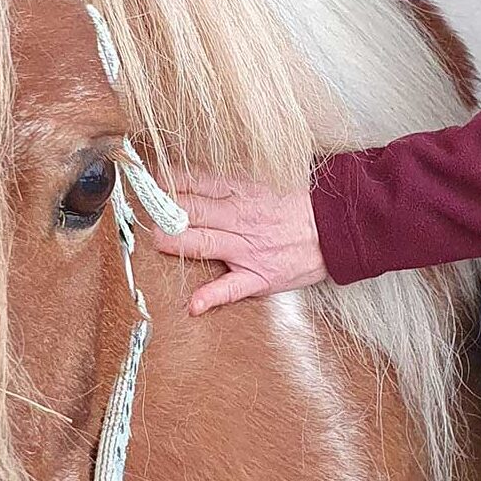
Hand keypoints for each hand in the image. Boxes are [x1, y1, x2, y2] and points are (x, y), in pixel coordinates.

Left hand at [154, 176, 327, 314]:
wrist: (338, 230)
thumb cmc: (301, 206)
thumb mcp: (268, 182)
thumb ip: (234, 181)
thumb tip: (200, 176)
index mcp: (243, 193)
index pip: (197, 182)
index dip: (169, 181)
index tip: (149, 180)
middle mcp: (241, 219)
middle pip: (193, 211)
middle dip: (164, 210)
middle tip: (143, 209)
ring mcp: (249, 250)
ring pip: (205, 243)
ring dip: (177, 242)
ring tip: (156, 241)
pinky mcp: (260, 276)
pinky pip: (232, 288)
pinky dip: (212, 297)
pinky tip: (194, 304)